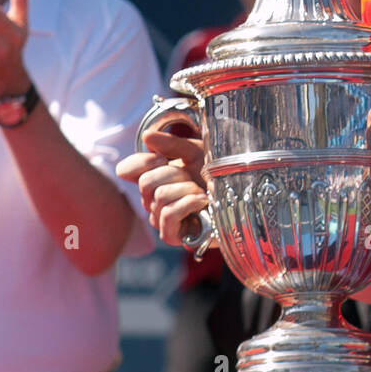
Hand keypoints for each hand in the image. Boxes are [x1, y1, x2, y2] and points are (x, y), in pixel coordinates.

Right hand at [116, 127, 212, 247]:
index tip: (161, 157)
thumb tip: (146, 136)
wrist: (244, 196)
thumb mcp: (196, 153)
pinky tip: (204, 201)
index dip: (142, 161)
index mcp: (155, 178)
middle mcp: (153, 200)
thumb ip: (171, 144)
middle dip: (174, 175)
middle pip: (146, 183)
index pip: (126, 170)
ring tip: (203, 192)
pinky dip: (188, 204)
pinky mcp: (173, 236)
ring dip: (187, 189)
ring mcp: (161, 219)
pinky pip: (168, 215)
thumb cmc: (219, 176)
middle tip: (193, 178)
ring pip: (160, 197)